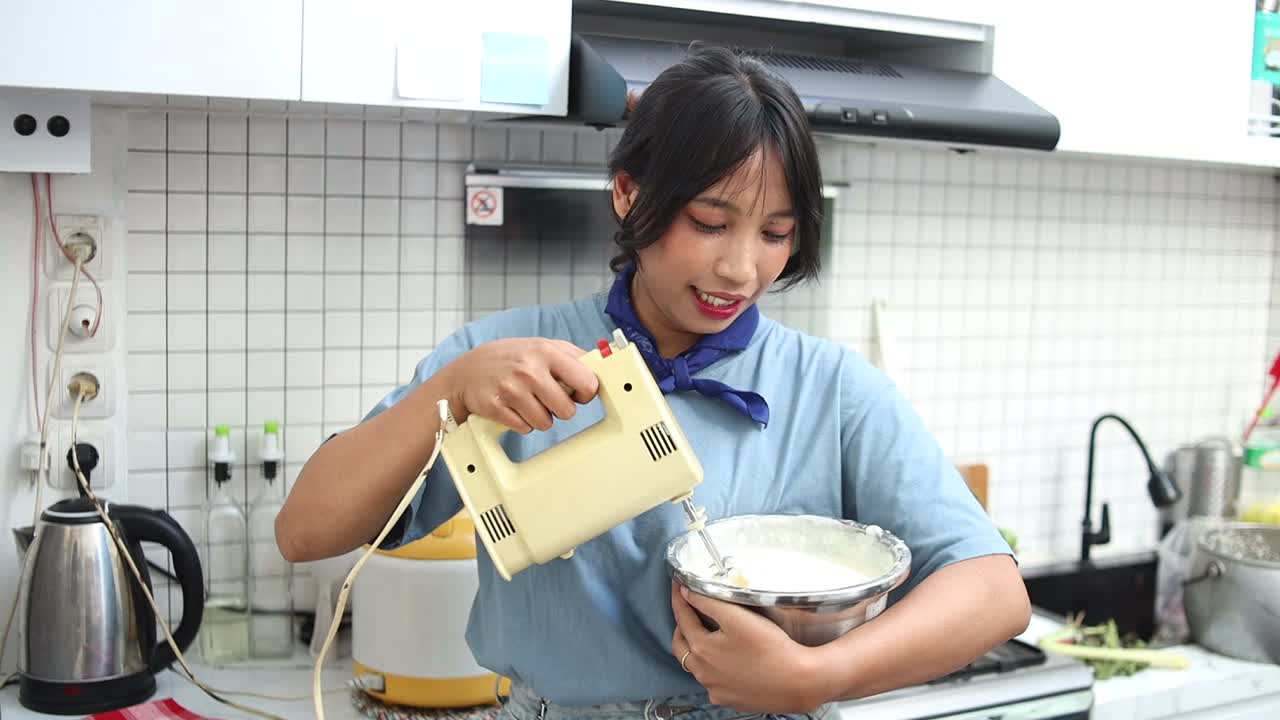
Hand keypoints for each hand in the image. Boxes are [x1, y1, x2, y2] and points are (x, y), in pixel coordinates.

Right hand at [442, 338, 598, 432]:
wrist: (467, 371)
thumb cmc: (511, 359)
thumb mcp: (541, 346)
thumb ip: (571, 357)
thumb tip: (601, 368)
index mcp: (546, 351)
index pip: (587, 381)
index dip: (586, 392)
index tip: (580, 393)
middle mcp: (529, 369)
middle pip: (567, 410)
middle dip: (561, 409)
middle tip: (548, 399)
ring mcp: (512, 389)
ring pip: (546, 423)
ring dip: (540, 417)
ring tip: (528, 401)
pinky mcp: (497, 407)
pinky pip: (525, 429)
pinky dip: (522, 423)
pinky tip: (513, 408)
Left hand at [670, 582, 827, 713]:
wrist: (798, 682)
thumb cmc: (770, 647)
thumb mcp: (737, 617)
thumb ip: (708, 602)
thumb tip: (687, 592)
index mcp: (701, 649)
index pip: (682, 617)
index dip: (679, 598)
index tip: (678, 584)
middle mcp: (703, 673)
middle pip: (681, 645)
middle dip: (682, 626)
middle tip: (688, 610)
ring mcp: (715, 689)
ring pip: (696, 666)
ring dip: (695, 648)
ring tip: (705, 634)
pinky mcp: (729, 699)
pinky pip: (713, 681)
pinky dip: (712, 668)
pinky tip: (724, 661)